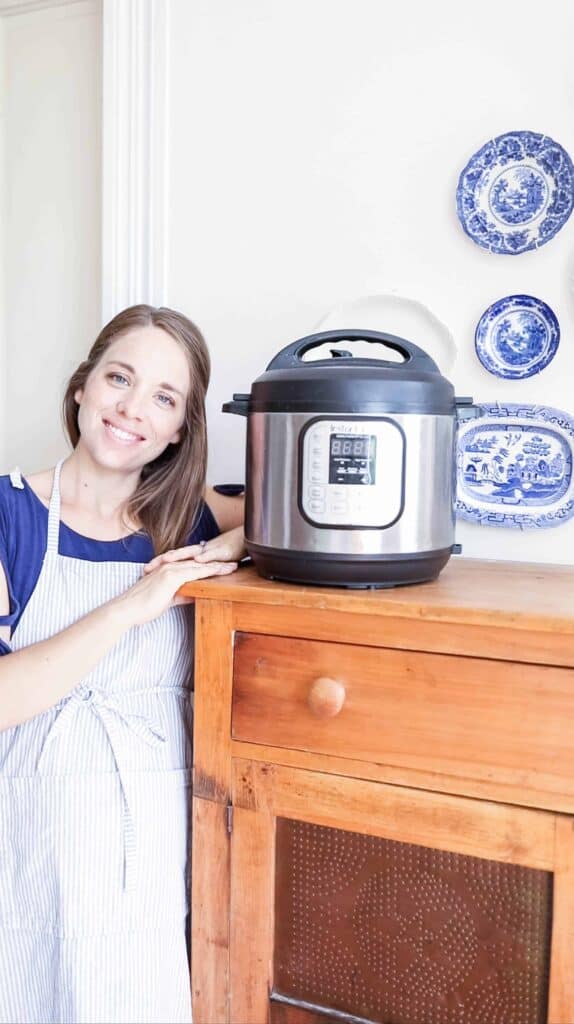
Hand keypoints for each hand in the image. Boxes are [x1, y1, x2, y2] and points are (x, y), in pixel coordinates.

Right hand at [113, 557, 237, 627]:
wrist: (128, 609)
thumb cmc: (143, 605)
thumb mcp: (167, 599)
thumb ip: (181, 594)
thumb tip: (194, 594)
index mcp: (168, 570)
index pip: (193, 566)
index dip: (209, 565)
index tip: (223, 566)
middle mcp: (170, 566)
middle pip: (199, 563)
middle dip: (217, 562)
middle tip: (234, 561)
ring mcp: (170, 569)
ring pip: (200, 566)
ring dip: (218, 565)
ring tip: (233, 566)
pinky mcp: (171, 576)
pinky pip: (194, 572)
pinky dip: (209, 571)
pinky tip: (220, 571)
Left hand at [143, 526, 245, 573]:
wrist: (246, 539)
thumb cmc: (229, 551)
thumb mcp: (210, 565)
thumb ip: (197, 573)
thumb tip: (187, 585)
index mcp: (195, 554)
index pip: (174, 559)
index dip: (159, 564)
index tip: (144, 570)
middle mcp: (200, 550)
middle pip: (178, 554)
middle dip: (162, 560)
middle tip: (147, 568)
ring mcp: (211, 549)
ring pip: (192, 552)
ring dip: (179, 556)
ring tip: (167, 561)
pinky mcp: (223, 550)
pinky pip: (213, 554)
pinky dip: (205, 557)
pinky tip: (198, 561)